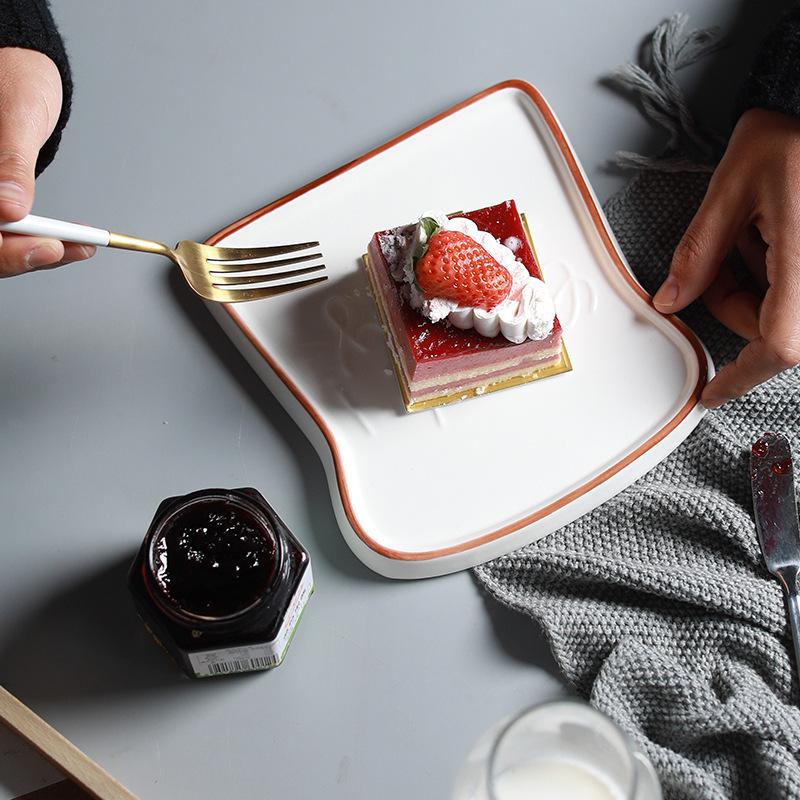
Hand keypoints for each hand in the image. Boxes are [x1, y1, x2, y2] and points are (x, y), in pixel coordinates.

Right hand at [0, 47, 93, 276]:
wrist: (19, 62)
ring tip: (81, 246)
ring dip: (36, 252)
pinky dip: (38, 239)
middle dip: (22, 254)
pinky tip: (70, 240)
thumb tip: (10, 207)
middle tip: (65, 249)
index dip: (5, 248)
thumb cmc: (13, 74)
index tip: (48, 245)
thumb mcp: (16, 114)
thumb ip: (11, 162)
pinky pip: (10, 230)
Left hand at [653, 108, 799, 407]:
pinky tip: (764, 236)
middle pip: (776, 330)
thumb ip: (699, 252)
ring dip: (750, 289)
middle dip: (733, 306)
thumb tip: (670, 300)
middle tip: (717, 263)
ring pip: (785, 314)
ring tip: (748, 233)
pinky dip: (768, 276)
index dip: (742, 377)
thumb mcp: (734, 188)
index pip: (780, 346)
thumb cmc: (794, 135)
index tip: (711, 393)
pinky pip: (794, 292)